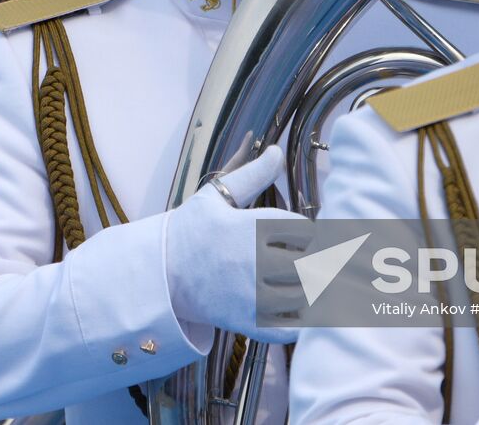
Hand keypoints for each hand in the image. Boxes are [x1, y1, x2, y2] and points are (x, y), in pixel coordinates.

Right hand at [165, 144, 308, 342]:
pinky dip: (300, 321)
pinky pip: (291, 327)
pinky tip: (294, 308)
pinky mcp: (249, 322)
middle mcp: (257, 261)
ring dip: (313, 290)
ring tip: (307, 284)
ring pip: (307, 295)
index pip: (307, 230)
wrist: (159, 274)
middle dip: (320, 262)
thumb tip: (277, 151)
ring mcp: (253, 295)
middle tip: (317, 263)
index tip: (310, 238)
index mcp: (254, 227)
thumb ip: (253, 174)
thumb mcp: (216, 196)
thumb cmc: (190, 231)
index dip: (313, 234)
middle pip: (314, 264)